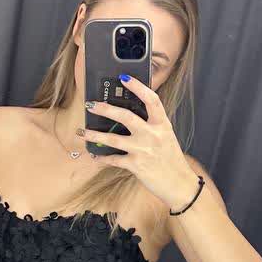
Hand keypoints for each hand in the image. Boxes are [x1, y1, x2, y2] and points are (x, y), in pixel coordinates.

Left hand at [82, 75, 200, 210]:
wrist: (179, 183)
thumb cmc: (171, 159)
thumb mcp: (166, 137)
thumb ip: (151, 125)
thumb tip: (129, 116)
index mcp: (162, 124)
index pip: (151, 100)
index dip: (137, 87)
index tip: (124, 77)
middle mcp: (152, 134)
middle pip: (126, 116)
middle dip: (105, 109)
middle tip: (91, 105)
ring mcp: (143, 149)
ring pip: (113, 139)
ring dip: (94, 135)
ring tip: (82, 132)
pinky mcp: (136, 165)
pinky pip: (113, 159)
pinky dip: (102, 158)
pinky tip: (94, 155)